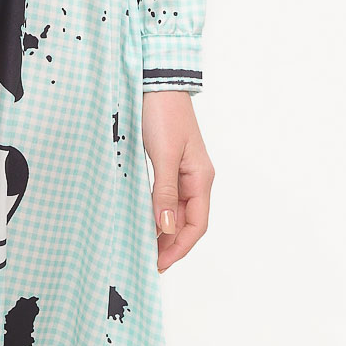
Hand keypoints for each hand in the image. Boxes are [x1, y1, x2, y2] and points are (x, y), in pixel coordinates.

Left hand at [141, 91, 214, 271]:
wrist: (156, 83)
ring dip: (164, 231)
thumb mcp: (163, 154)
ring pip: (177, 211)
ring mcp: (183, 171)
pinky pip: (167, 197)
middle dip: (171, 244)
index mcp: (201, 178)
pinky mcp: (169, 164)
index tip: (161, 263)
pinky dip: (157, 212)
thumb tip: (166, 227)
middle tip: (148, 262)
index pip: (196, 224)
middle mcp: (196, 178)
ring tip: (145, 247)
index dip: (180, 247)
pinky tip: (144, 220)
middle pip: (188, 221)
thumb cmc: (163, 114)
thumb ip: (164, 192)